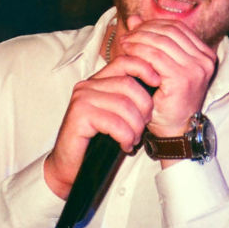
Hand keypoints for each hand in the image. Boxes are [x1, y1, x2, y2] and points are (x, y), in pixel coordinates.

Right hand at [44, 54, 160, 198]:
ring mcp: (82, 99)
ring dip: (135, 127)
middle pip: (128, 85)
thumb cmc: (96, 141)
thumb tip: (155, 85)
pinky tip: (125, 145)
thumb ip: (128, 98)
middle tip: (143, 128)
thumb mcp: (116, 114)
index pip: (124, 62)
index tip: (157, 82)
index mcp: (97, 81)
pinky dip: (126, 137)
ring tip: (133, 140)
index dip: (144, 68)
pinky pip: (115, 123)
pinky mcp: (79, 115)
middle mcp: (87, 86)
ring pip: (124, 105)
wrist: (70, 165)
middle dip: (144, 108)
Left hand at [118, 16, 216, 137]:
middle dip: (145, 30)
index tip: (135, 27)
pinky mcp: (183, 78)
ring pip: (161, 41)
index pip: (177, 28)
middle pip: (170, 31)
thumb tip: (134, 18)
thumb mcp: (160, 65)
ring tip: (125, 43)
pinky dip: (139, 51)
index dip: (154, 24)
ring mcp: (196, 68)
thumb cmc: (168, 100)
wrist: (175, 130)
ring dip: (139, 39)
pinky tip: (127, 53)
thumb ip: (151, 40)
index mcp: (205, 54)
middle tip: (127, 34)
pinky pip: (156, 56)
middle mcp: (205, 59)